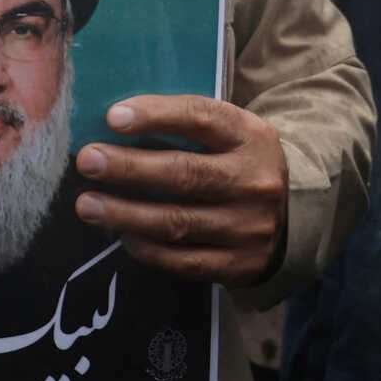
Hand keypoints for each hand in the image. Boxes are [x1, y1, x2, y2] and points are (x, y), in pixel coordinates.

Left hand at [72, 94, 287, 283]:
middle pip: (185, 174)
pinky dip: (148, 249)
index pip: (202, 118)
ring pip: (179, 222)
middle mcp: (255, 181)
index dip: (156, 116)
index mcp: (251, 137)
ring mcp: (249, 227)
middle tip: (88, 161)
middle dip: (130, 168)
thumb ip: (184, 127)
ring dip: (126, 214)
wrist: (293, 215)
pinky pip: (185, 260)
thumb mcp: (229, 133)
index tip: (113, 117)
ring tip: (88, 205)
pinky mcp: (240, 264)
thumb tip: (112, 126)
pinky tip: (122, 235)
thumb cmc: (237, 163)